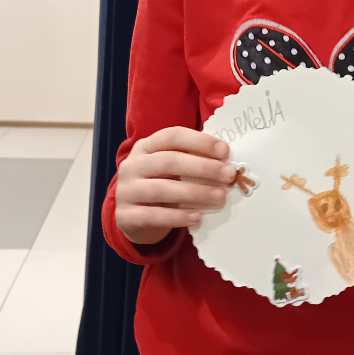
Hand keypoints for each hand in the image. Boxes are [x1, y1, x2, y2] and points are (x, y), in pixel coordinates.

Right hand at [115, 126, 234, 246]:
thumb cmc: (160, 185)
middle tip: (228, 175)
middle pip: (169, 161)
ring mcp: (126, 190)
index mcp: (146, 146)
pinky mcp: (126, 216)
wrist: (132, 217)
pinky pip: (153, 215)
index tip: (224, 151)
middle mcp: (133, 165)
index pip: (173, 136)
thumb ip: (192, 162)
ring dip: (195, 192)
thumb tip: (226, 163)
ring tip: (219, 197)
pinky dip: (177, 217)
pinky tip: (197, 217)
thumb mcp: (171, 169)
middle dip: (203, 167)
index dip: (199, 142)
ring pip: (162, 189)